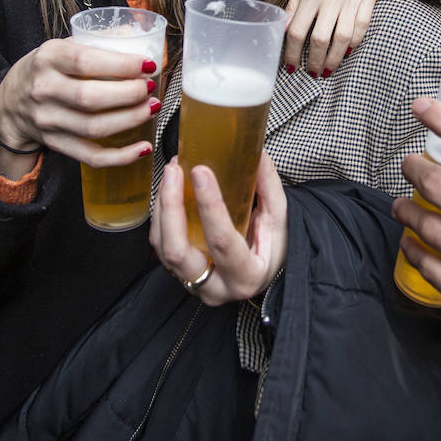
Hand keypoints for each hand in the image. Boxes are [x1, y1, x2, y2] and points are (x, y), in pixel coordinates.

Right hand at [0, 38, 157, 178]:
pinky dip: (120, 156)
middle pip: (90, 97)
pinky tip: (143, 147)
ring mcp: (47, 120)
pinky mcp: (55, 143)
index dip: (122, 65)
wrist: (11, 101)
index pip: (86, 61)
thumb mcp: (63, 46)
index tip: (149, 65)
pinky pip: (90, 156)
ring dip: (130, 119)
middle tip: (151, 88)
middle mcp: (44, 89)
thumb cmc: (48, 69)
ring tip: (152, 108)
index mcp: (48, 58)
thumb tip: (140, 37)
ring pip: (94, 127)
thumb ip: (98, 42)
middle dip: (129, 94)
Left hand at [150, 153, 287, 305]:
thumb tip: (257, 152)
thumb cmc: (273, 250)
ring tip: (171, 173)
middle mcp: (215, 288)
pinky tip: (169, 191)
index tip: (200, 171)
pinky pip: (160, 245)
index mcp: (245, 277)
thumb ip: (268, 187)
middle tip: (175, 169)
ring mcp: (193, 285)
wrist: (263, 275)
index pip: (221, 241)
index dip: (209, 204)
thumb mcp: (279, 220)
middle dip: (171, 206)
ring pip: (163, 247)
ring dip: (162, 206)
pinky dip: (161, 215)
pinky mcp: (179, 275)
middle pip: (178, 251)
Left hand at [285, 0, 377, 75]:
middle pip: (319, 40)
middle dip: (313, 61)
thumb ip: (295, 3)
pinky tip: (347, 50)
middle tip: (310, 72)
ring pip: (342, 39)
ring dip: (333, 58)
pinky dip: (354, 43)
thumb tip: (284, 28)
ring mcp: (352, 0)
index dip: (290, 53)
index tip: (290, 65)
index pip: (296, 31)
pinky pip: (362, 27)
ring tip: (327, 69)